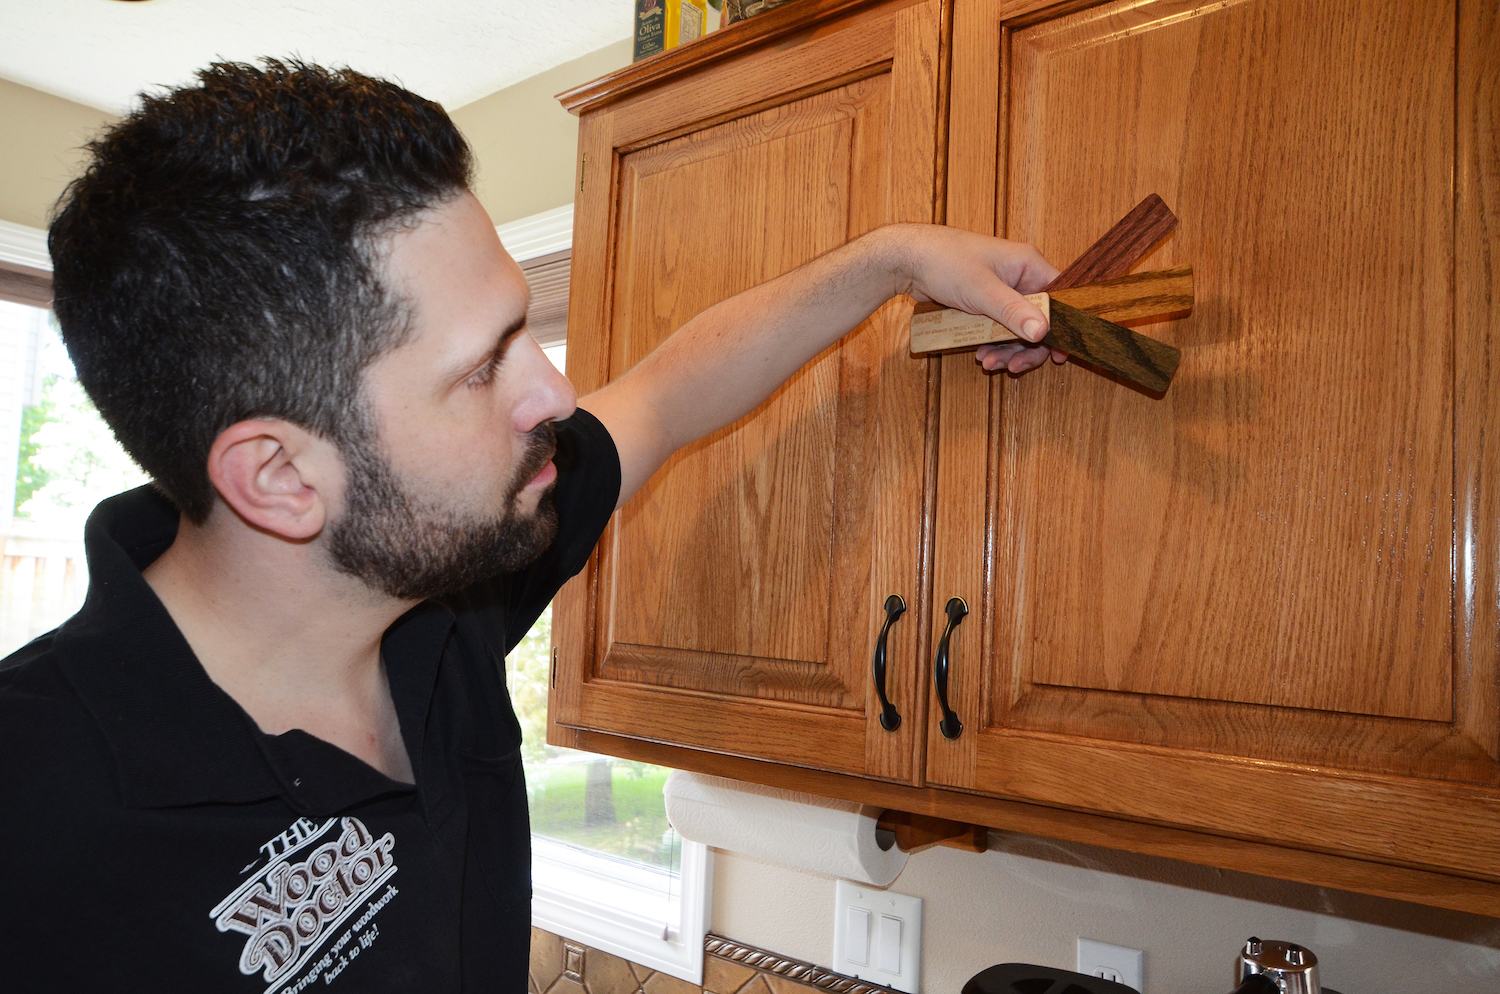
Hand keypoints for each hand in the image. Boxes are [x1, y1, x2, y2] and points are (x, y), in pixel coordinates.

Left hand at [881, 224, 1068, 373]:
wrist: (909, 260)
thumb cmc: (945, 262)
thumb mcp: (982, 290)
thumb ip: (1013, 311)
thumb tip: (1043, 332)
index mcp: (1028, 265)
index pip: (1059, 300)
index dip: (1061, 328)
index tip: (1058, 354)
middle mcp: (1019, 278)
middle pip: (1038, 321)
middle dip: (1025, 347)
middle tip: (1012, 367)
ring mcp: (1002, 292)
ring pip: (1017, 330)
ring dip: (1006, 350)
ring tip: (987, 362)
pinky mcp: (985, 304)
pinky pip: (998, 330)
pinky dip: (992, 344)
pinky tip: (980, 354)